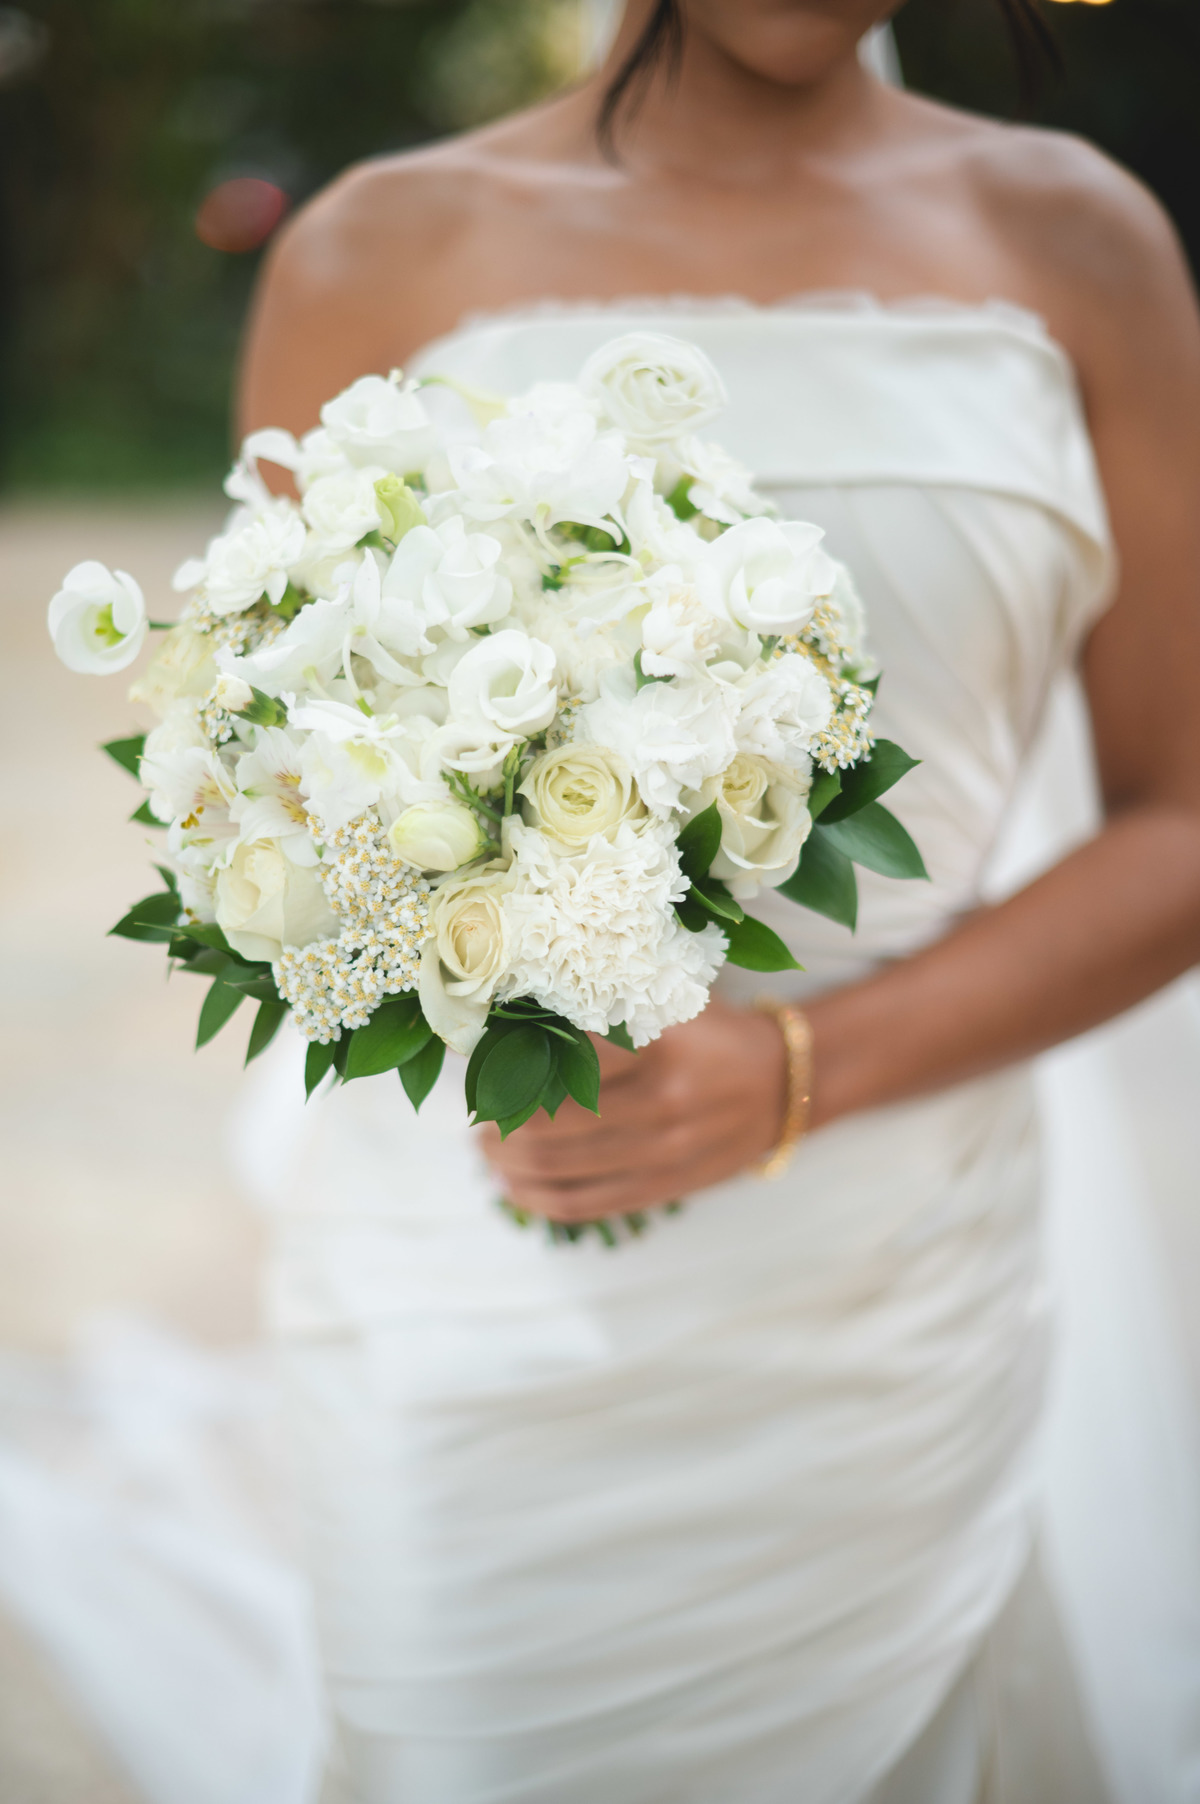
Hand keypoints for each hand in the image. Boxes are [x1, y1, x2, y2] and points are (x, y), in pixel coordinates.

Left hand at [476, 999, 787, 1221]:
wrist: (782, 1085)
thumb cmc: (713, 1031)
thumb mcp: (669, 997)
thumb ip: (603, 1000)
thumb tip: (514, 1004)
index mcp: (659, 1044)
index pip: (560, 1055)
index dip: (508, 1057)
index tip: (479, 1052)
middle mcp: (661, 1102)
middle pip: (548, 1120)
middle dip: (498, 1118)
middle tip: (479, 1108)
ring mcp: (663, 1152)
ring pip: (557, 1167)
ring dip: (507, 1161)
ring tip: (487, 1146)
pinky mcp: (663, 1188)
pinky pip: (584, 1204)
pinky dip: (537, 1198)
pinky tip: (513, 1185)